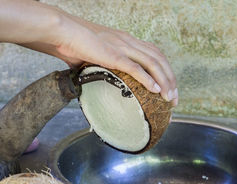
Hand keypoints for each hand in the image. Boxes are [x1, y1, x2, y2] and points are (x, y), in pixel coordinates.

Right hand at [24, 14, 177, 105]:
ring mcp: (122, 47)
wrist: (62, 32)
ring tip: (169, 98)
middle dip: (170, 79)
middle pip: (159, 59)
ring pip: (152, 64)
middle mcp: (129, 42)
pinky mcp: (113, 55)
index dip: (164, 70)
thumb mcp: (93, 56)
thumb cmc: (73, 43)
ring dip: (164, 82)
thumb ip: (100, 68)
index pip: (154, 54)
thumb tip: (94, 84)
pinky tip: (155, 90)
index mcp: (126, 40)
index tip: (168, 86)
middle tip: (174, 98)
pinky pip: (135, 68)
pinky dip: (147, 79)